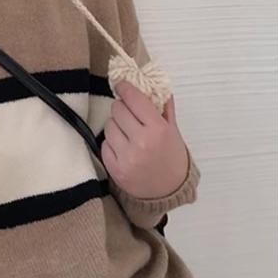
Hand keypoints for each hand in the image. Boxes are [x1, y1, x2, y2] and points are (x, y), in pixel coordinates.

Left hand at [101, 80, 189, 199]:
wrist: (169, 192)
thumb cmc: (172, 159)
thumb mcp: (173, 131)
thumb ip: (165, 107)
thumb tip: (156, 85)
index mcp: (158, 129)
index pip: (134, 99)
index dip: (125, 88)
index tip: (122, 86)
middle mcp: (141, 142)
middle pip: (117, 109)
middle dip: (121, 108)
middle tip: (128, 114)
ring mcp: (126, 156)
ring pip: (108, 125)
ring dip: (115, 125)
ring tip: (127, 133)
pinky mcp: (115, 168)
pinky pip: (104, 144)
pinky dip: (111, 143)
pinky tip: (123, 147)